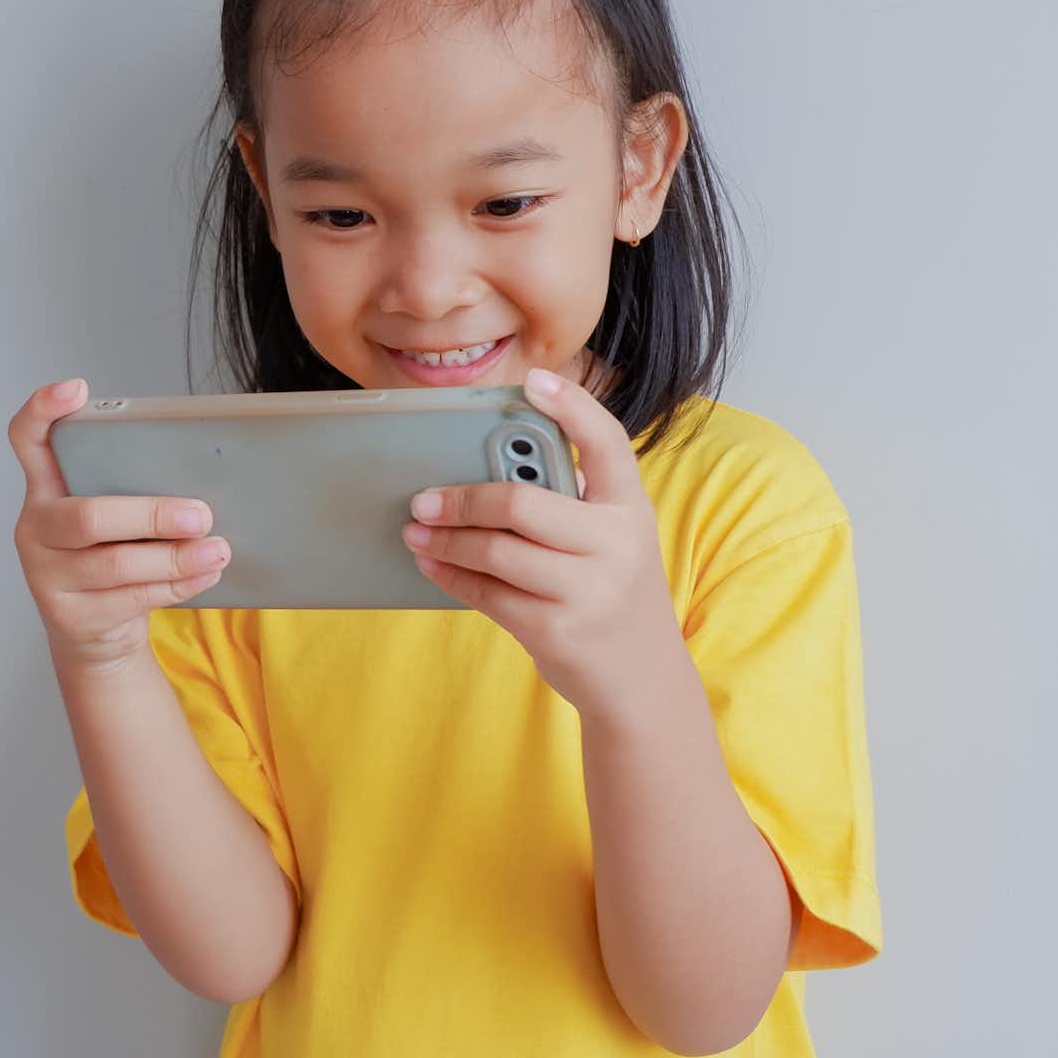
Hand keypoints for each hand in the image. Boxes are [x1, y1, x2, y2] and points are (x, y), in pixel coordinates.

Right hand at [8, 377, 232, 674]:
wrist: (97, 638)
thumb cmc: (114, 559)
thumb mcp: (114, 520)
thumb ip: (134, 490)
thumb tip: (206, 472)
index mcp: (46, 489)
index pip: (28, 440)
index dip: (43, 411)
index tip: (76, 388)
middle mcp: (37, 529)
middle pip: (89, 517)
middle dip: (151, 514)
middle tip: (201, 514)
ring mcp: (47, 576)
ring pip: (115, 565)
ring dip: (175, 558)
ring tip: (217, 549)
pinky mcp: (71, 616)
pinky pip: (131, 598)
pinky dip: (176, 585)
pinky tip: (206, 574)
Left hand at [403, 366, 687, 714]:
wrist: (641, 677)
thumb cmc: (611, 590)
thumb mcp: (611, 539)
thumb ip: (568, 503)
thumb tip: (483, 468)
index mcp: (631, 507)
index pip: (608, 442)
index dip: (573, 407)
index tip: (533, 381)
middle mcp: (616, 544)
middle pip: (522, 503)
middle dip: (462, 499)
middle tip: (423, 497)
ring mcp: (588, 589)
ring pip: (495, 550)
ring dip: (445, 539)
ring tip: (416, 530)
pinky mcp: (557, 629)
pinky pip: (488, 593)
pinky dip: (451, 574)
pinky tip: (431, 562)